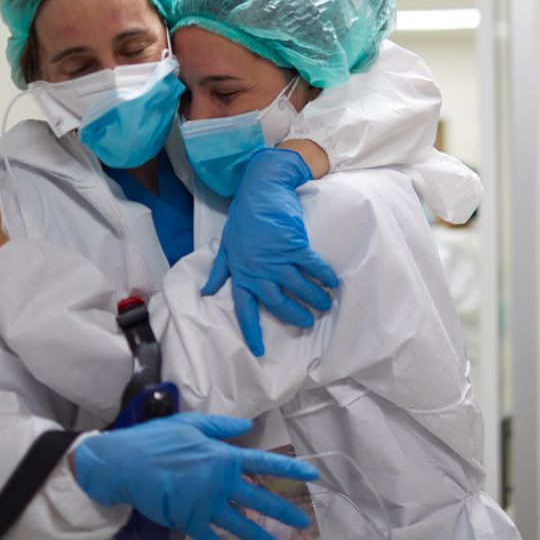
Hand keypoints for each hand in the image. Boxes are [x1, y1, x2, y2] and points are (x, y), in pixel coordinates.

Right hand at [73, 413, 318, 539]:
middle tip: (302, 520)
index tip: (310, 474)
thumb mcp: (191, 424)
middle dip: (282, 510)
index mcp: (223, 456)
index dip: (288, 469)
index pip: (264, 463)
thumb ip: (221, 428)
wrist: (124, 463)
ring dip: (260, 537)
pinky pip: (210, 539)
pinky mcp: (188, 520)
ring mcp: (205, 504)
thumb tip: (246, 426)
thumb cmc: (157, 440)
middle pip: (258, 498)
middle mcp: (219, 481)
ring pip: (240, 524)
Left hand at [203, 148, 338, 355]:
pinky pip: (312, 267)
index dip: (252, 331)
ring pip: (299, 287)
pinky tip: (332, 282)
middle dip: (295, 315)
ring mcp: (277, 258)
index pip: (245, 308)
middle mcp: (258, 270)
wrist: (261, 188)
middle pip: (278, 303)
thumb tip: (207, 292)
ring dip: (314, 298)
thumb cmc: (243, 216)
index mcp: (241, 272)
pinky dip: (323, 276)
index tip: (258, 350)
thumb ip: (220, 270)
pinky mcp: (294, 245)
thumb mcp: (226, 244)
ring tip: (325, 303)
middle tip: (307, 322)